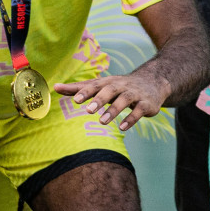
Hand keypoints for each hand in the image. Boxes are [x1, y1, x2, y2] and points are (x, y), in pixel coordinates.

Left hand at [54, 72, 173, 130]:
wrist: (154, 82)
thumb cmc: (121, 86)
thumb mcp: (101, 85)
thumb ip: (79, 88)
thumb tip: (55, 87)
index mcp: (109, 82)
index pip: (96, 85)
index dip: (86, 92)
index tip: (75, 100)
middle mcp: (122, 86)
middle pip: (111, 90)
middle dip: (100, 99)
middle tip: (88, 110)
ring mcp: (135, 95)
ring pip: (124, 100)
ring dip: (113, 110)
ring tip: (102, 121)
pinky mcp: (146, 104)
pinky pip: (139, 111)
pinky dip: (131, 119)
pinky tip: (122, 128)